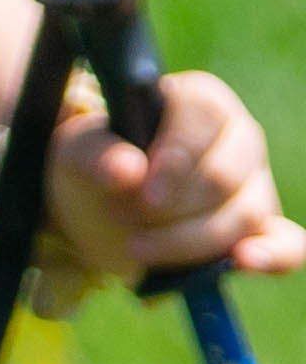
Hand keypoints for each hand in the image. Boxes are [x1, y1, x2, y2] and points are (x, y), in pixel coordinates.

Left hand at [27, 63, 303, 302]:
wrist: (103, 203)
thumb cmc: (99, 162)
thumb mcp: (78, 151)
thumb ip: (95, 153)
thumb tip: (127, 170)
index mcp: (200, 101)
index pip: (203, 119)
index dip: (174, 160)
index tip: (142, 194)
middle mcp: (239, 136)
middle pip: (221, 176)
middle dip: (169, 210)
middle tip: (126, 220)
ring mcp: (255, 183)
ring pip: (244, 214)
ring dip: (188, 241)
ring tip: (139, 248)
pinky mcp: (262, 226)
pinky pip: (288, 244)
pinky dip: (272, 256)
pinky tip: (243, 263)